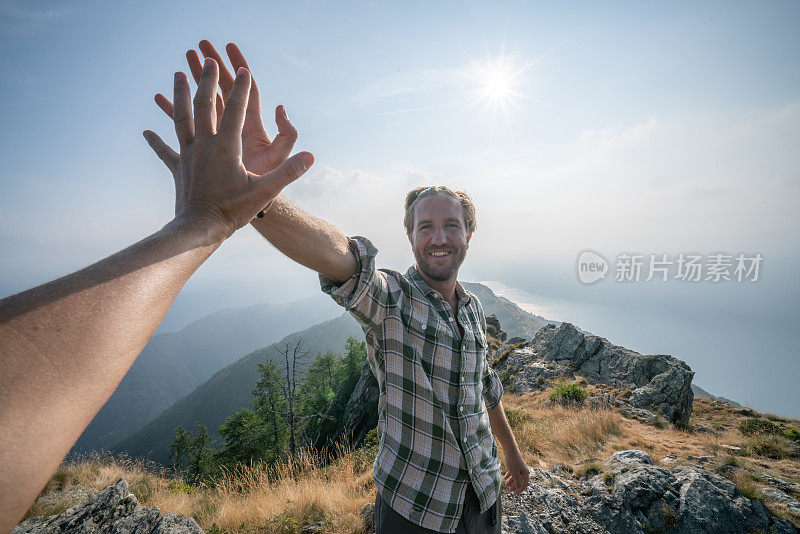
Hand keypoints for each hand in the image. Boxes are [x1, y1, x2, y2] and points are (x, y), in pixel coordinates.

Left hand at [144, 58, 312, 238]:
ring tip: (178, 74)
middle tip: (208, 59)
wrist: (200, 229)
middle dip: (207, 80)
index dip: (241, 89)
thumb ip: (288, 172)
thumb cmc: (233, 210)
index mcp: (226, 147)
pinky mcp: (178, 168)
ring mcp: (188, 155)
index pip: (235, 110)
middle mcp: (204, 145)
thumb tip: (310, 156)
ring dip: (180, 95)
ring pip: (181, 117)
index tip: (243, 70)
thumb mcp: (265, 191)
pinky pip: (165, 151)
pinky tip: (146, 132)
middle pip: (204, 105)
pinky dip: (156, 141)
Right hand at [155, 40, 296, 176]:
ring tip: (177, 68)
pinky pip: (182, 131)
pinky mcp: (201, 152)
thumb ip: (285, 135)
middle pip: (221, 92)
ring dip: (189, 88)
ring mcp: (216, 139)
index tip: (229, 48)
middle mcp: (233, 129)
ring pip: (201, 107)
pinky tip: (156, 104)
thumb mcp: (277, 158)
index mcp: (250, 126)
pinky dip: (170, 117)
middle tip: (199, 47)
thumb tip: (281, 107)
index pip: (246, 91)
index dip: (239, 69)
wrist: (248, 207)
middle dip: (211, 70)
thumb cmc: (264, 186)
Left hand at [502, 450, 529, 493]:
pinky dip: (508, 475)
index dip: (520, 489)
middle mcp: (523, 471)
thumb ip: (517, 481)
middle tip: (509, 490)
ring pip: (515, 477)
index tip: (515, 493)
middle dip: (515, 486)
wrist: (510, 450)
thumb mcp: (515, 473)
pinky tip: (504, 478)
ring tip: (506, 485)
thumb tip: (519, 488)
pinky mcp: (514, 465)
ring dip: (511, 481)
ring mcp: (518, 468)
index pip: (525, 484)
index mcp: (525, 473)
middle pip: (520, 481)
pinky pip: (512, 472)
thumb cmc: (513, 462)